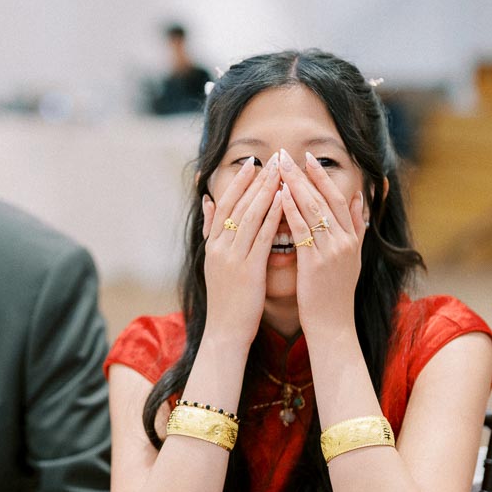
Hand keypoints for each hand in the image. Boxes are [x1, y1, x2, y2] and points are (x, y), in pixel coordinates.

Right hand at [200, 154, 283, 346]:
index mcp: (213, 245)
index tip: (252, 162)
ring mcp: (233, 257)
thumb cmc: (226, 300)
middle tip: (272, 158)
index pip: (224, 205)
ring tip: (280, 171)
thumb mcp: (214, 263)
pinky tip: (284, 200)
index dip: (238, 182)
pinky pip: (262, 237)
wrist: (224, 332)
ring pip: (250, 216)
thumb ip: (211, 231)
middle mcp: (220, 247)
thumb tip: (207, 202)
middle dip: (256, 180)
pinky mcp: (248, 270)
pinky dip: (273, 216)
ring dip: (266, 191)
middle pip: (238, 205)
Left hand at [276, 148, 364, 336]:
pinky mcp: (317, 264)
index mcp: (352, 238)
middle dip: (305, 175)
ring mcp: (333, 252)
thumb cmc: (335, 293)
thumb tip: (361, 199)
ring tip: (279, 168)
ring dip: (295, 186)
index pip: (339, 199)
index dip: (323, 177)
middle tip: (287, 155)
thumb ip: (356, 228)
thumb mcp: (353, 258)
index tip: (309, 158)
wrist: (333, 325)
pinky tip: (279, 197)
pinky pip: (303, 232)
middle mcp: (345, 242)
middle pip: (325, 200)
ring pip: (313, 211)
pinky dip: (291, 212)